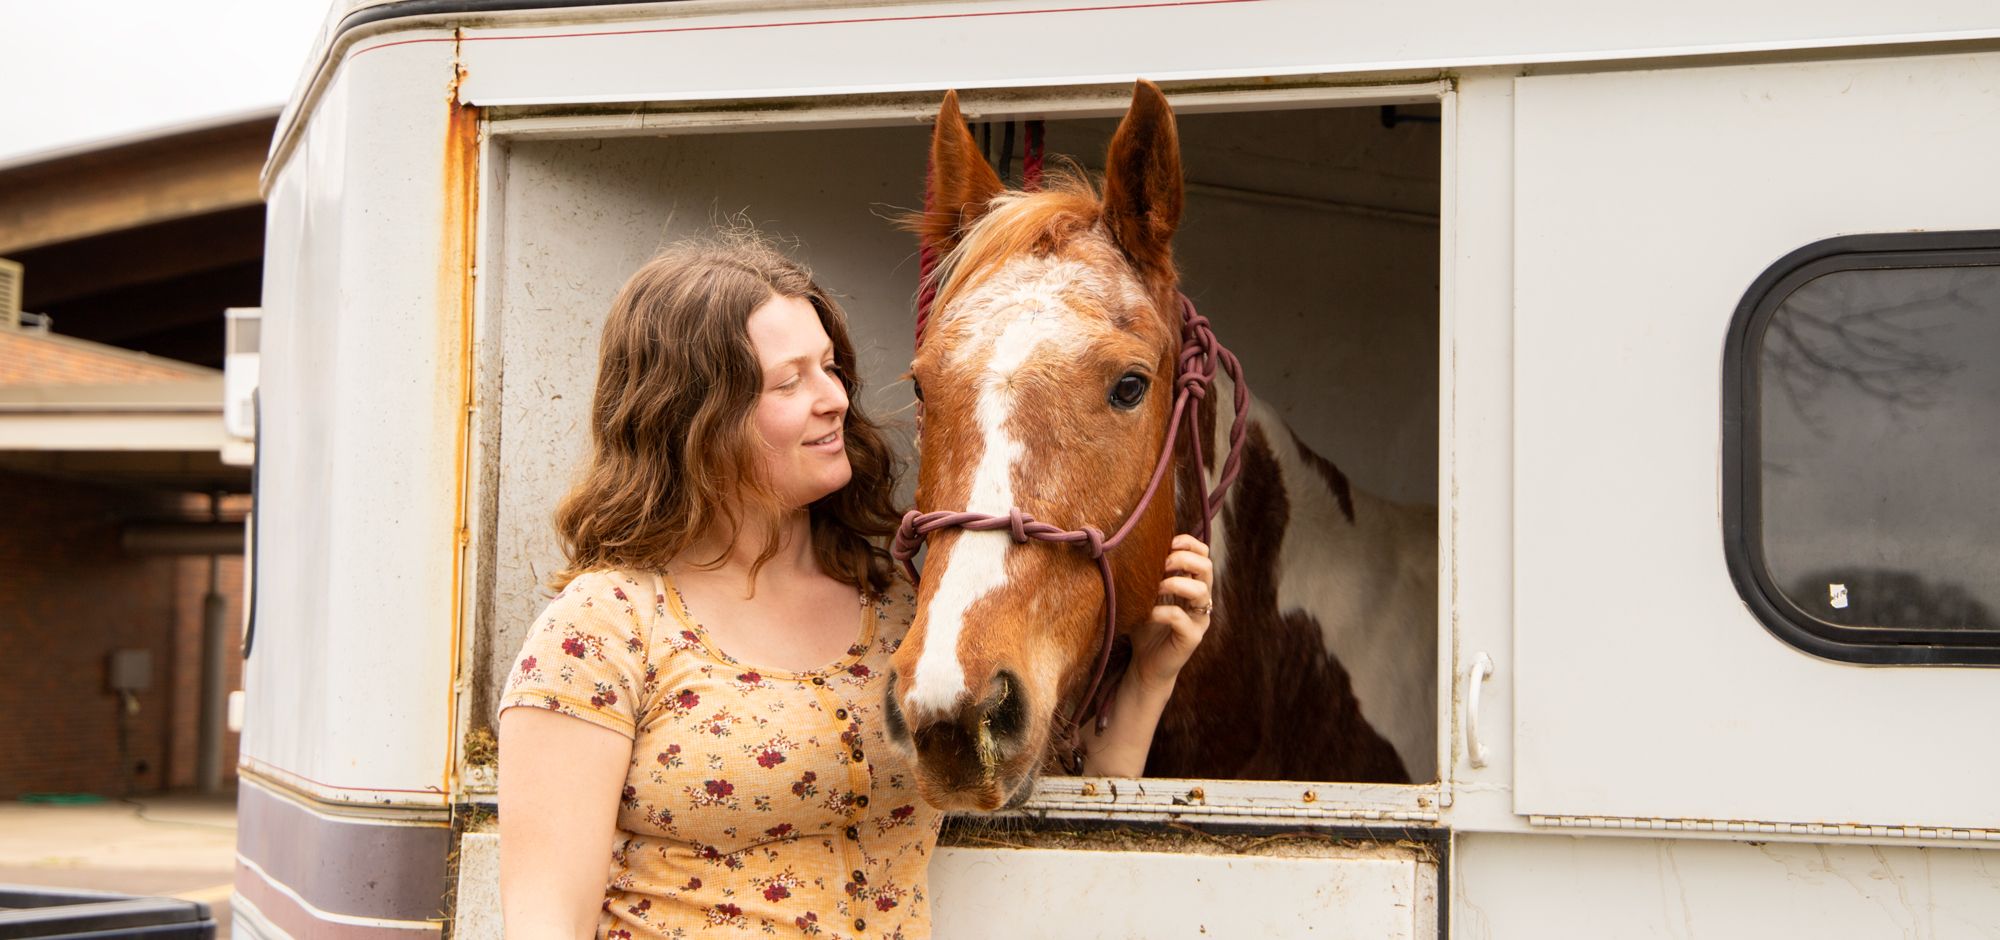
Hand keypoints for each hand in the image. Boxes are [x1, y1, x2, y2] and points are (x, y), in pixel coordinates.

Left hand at [1130, 534, 1213, 691]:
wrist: (1146, 665)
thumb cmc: (1145, 627)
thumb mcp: (1145, 595)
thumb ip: (1147, 574)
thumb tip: (1130, 547)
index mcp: (1193, 584)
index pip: (1203, 554)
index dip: (1189, 543)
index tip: (1168, 543)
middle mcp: (1201, 600)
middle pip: (1207, 567)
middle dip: (1183, 559)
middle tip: (1162, 565)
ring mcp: (1199, 619)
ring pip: (1201, 591)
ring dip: (1175, 583)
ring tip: (1155, 588)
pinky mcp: (1191, 638)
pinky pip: (1181, 619)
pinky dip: (1161, 612)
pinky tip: (1147, 614)